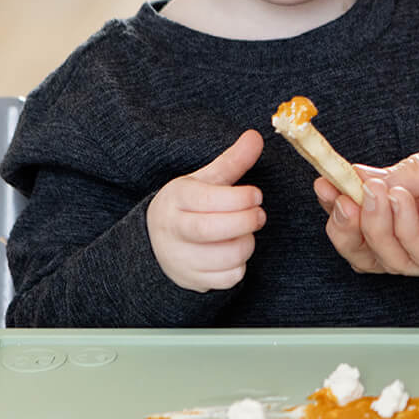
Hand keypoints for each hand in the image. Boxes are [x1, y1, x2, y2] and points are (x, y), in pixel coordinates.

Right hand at [147, 130, 265, 291]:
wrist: (159, 243)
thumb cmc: (189, 206)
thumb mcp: (205, 180)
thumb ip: (231, 161)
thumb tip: (255, 137)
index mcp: (176, 199)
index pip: (208, 200)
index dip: (240, 198)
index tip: (257, 196)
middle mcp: (173, 230)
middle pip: (211, 230)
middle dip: (246, 222)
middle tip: (259, 215)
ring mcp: (181, 259)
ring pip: (226, 256)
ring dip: (247, 243)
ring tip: (246, 232)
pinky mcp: (194, 281)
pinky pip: (229, 279)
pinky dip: (240, 266)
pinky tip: (235, 251)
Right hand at [314, 114, 418, 274]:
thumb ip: (417, 168)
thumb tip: (367, 180)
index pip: (374, 201)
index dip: (343, 194)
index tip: (322, 177)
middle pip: (372, 241)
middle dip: (343, 224)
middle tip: (333, 198)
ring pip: (389, 257)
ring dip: (367, 227)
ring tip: (366, 198)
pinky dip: (400, 233)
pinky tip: (396, 204)